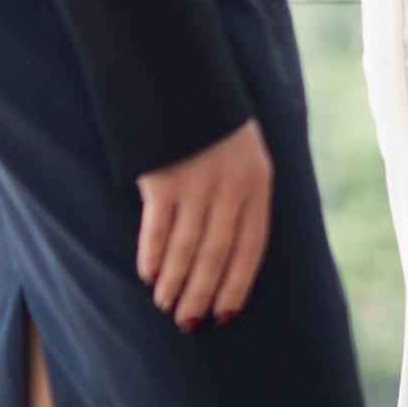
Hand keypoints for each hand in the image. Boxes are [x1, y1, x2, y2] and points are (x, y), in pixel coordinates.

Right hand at [136, 116, 271, 331]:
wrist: (186, 84)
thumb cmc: (218, 128)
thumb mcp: (248, 157)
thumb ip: (244, 198)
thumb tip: (232, 253)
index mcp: (259, 183)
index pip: (252, 247)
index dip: (238, 284)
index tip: (226, 313)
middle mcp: (231, 188)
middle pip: (217, 255)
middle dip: (202, 293)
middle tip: (189, 322)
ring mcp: (197, 185)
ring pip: (186, 249)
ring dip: (175, 282)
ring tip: (166, 305)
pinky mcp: (163, 181)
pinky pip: (157, 230)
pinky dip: (152, 257)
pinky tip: (148, 277)